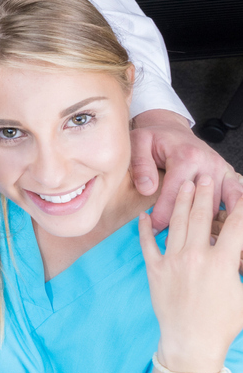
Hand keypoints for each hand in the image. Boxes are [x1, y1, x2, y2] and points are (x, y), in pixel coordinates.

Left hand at [131, 109, 242, 229]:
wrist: (172, 129)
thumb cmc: (154, 138)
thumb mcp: (139, 144)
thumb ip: (141, 165)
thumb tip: (147, 189)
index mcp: (185, 157)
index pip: (175, 194)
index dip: (164, 215)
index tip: (156, 231)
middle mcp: (208, 163)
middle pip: (200, 203)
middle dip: (189, 225)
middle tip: (178, 242)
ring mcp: (221, 169)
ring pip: (220, 204)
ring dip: (212, 223)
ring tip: (203, 241)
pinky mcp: (228, 174)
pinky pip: (236, 195)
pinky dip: (234, 211)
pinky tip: (228, 226)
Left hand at [141, 177, 242, 372]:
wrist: (191, 342)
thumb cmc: (223, 322)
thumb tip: (240, 251)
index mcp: (222, 262)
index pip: (236, 226)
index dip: (240, 206)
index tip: (240, 191)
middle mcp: (196, 256)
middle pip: (202, 217)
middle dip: (206, 194)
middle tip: (207, 177)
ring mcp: (172, 261)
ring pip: (177, 224)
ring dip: (181, 202)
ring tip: (185, 185)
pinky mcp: (155, 269)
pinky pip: (148, 243)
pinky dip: (146, 228)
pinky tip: (146, 214)